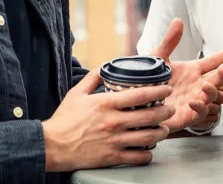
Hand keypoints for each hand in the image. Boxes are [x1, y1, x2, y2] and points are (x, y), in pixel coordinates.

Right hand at [43, 70, 175, 171]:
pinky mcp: (112, 157)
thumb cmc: (64, 120)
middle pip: (150, 116)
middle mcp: (113, 122)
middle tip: (170, 109)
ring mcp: (114, 140)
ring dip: (161, 132)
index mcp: (106, 104)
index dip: (159, 91)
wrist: (51, 146)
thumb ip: (93, 77)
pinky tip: (149, 150)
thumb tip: (105, 66)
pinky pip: (138, 157)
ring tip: (164, 129)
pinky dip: (148, 154)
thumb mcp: (77, 93)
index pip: (141, 95)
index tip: (167, 89)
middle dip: (166, 112)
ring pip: (148, 137)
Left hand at [150, 18, 222, 131]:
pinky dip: (201, 107)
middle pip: (218, 80)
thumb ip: (170, 41)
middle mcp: (197, 85)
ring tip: (205, 85)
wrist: (137, 102)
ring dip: (213, 91)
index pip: (212, 62)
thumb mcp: (159, 58)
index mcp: (192, 70)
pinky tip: (194, 100)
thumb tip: (178, 20)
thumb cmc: (148, 80)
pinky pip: (202, 113)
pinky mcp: (188, 116)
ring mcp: (195, 100)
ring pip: (215, 97)